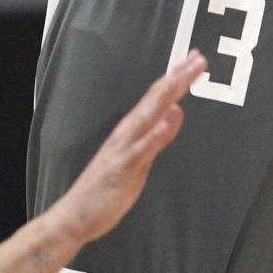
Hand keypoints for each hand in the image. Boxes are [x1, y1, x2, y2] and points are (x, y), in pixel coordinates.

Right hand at [49, 51, 207, 246]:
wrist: (75, 215)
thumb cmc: (106, 189)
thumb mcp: (140, 160)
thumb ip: (157, 137)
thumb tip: (175, 112)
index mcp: (132, 130)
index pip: (158, 98)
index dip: (177, 78)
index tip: (195, 61)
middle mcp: (128, 133)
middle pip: (156, 99)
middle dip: (177, 78)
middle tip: (198, 58)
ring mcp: (125, 148)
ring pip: (148, 116)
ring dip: (167, 96)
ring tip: (182, 77)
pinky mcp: (123, 168)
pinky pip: (141, 149)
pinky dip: (154, 133)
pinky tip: (167, 119)